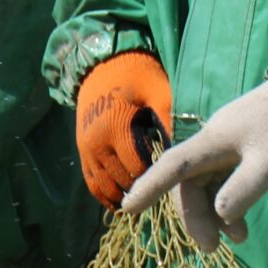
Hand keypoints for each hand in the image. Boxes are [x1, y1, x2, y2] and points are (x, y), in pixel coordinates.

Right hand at [73, 51, 171, 208]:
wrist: (104, 66)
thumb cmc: (138, 76)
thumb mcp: (158, 91)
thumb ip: (168, 120)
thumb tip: (184, 150)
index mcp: (115, 128)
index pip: (138, 167)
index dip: (155, 177)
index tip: (174, 183)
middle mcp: (96, 143)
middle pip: (121, 180)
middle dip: (141, 189)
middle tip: (164, 195)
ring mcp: (86, 150)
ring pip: (104, 186)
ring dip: (123, 196)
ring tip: (144, 201)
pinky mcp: (83, 152)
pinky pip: (92, 182)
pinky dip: (105, 194)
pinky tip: (122, 201)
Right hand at [122, 80, 267, 252]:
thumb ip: (244, 188)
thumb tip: (220, 214)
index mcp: (212, 142)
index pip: (172, 167)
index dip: (149, 188)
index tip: (126, 209)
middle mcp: (211, 144)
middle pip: (188, 186)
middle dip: (196, 218)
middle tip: (213, 249)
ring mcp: (224, 148)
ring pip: (205, 188)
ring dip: (214, 216)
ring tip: (237, 240)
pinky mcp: (239, 151)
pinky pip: (222, 183)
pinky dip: (228, 205)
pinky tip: (241, 226)